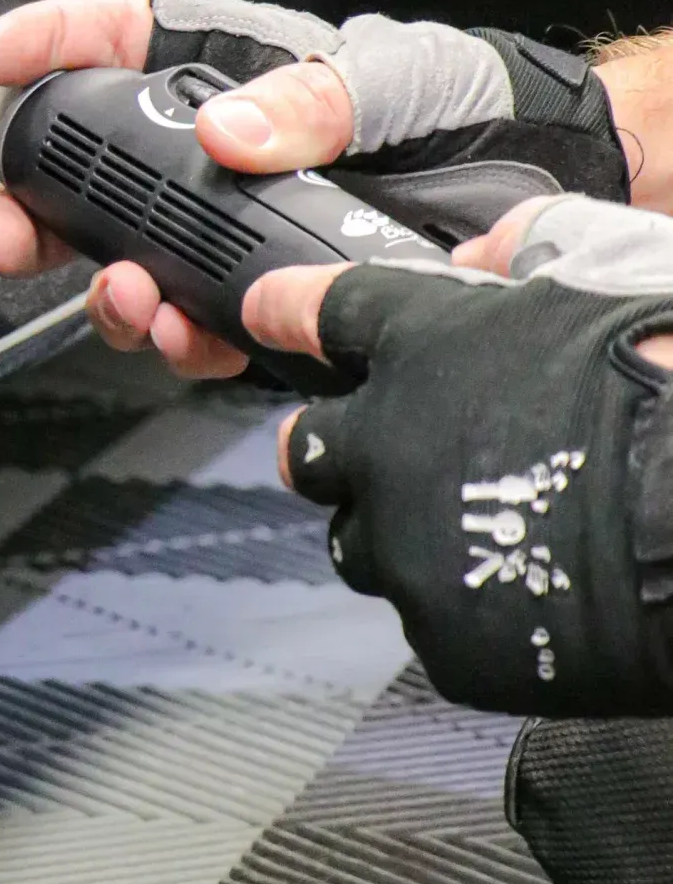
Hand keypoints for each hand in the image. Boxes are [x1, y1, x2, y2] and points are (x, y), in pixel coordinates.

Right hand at [0, 0, 630, 377]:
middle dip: (34, 208)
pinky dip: (177, 338)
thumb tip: (229, 133)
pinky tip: (188, 333)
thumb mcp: (396, 77)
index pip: (118, 40)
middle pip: (89, 173)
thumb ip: (308, 99)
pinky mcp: (264, 294)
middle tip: (10, 232)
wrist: (544, 188)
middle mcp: (218, 150)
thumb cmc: (474, 105)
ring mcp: (233, 227)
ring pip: (128, 261)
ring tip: (129, 296)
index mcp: (236, 69)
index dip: (48, 46)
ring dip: (109, 289)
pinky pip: (195, 324)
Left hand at [255, 198, 672, 714]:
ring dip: (398, 533)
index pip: (321, 314)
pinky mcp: (446, 641)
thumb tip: (491, 252)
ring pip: (363, 546)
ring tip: (475, 530)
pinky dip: (471, 608)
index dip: (290, 311)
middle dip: (333, 447)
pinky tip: (530, 590)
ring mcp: (410, 552)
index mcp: (423, 346)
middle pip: (307, 451)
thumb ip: (533, 243)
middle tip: (381, 450)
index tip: (267, 313)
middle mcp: (389, 448)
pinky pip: (435, 622)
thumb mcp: (616, 262)